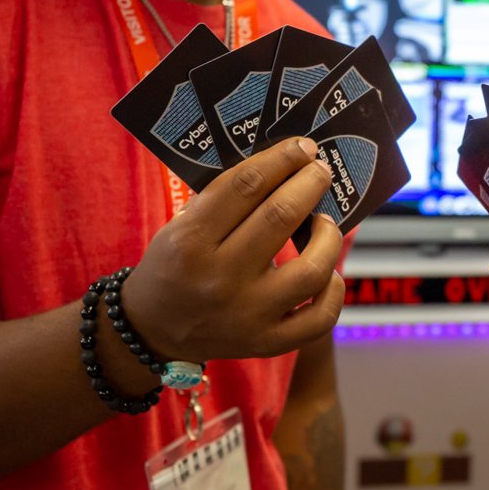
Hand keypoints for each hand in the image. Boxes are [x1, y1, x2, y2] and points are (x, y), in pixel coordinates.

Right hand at [122, 138, 346, 362]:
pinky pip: (319, 317)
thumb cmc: (175, 264)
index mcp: (190, 242)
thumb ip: (225, 198)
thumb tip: (284, 161)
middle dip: (310, 183)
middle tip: (320, 170)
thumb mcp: (181, 224)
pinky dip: (334, 290)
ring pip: (311, 269)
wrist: (154, 329)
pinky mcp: (266, 342)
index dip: (282, 159)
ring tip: (324, 221)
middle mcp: (220, 279)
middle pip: (280, 216)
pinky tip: (327, 271)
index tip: (304, 147)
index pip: (246, 186)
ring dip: (328, 235)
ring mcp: (247, 315)